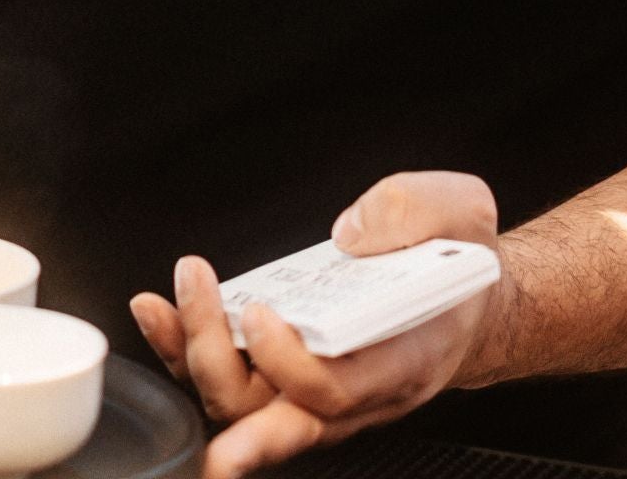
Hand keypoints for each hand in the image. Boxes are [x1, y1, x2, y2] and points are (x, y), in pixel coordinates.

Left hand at [129, 173, 503, 478]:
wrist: (464, 293)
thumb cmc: (459, 259)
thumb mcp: (461, 210)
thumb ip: (411, 212)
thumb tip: (349, 233)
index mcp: (403, 358)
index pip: (334, 393)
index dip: (288, 363)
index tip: (261, 311)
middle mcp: (356, 390)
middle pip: (274, 415)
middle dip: (219, 373)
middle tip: (193, 308)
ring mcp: (317, 385)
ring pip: (244, 406)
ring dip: (194, 361)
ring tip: (162, 307)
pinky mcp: (289, 367)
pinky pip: (233, 376)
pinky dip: (188, 351)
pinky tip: (163, 315)